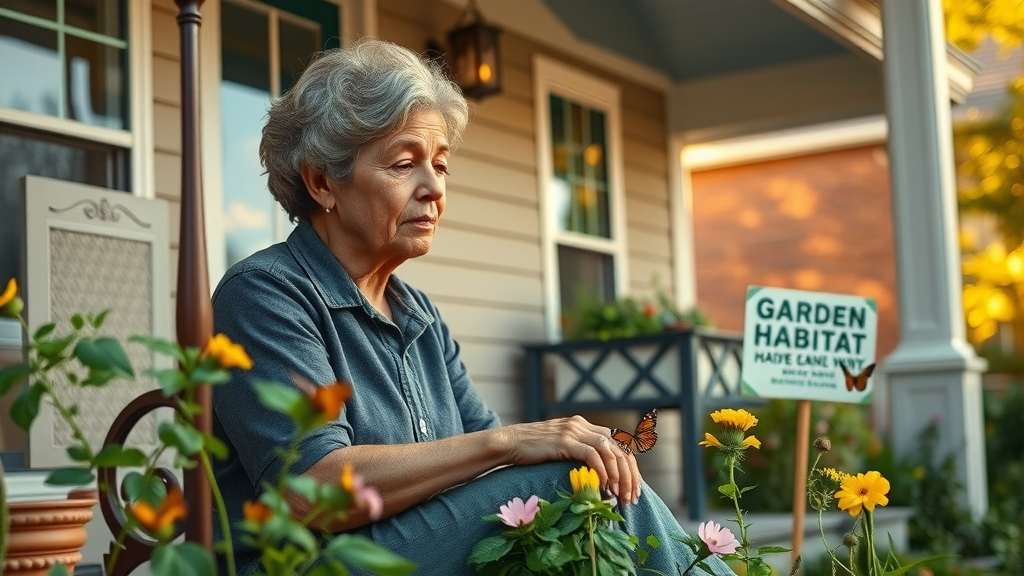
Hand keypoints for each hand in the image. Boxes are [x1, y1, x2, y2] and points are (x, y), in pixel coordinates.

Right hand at [498, 416, 641, 504]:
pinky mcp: (564, 441)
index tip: (632, 489)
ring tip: (620, 496)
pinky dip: (602, 471)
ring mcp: (573, 431)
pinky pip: (591, 454)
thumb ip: (578, 453)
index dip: (630, 467)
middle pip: (620, 447)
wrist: (508, 443)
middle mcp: (582, 425)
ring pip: (610, 451)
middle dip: (630, 474)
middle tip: (631, 497)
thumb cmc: (532, 452)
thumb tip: (599, 478)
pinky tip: (603, 486)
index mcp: (584, 425)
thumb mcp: (560, 449)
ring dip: (619, 475)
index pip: (619, 443)